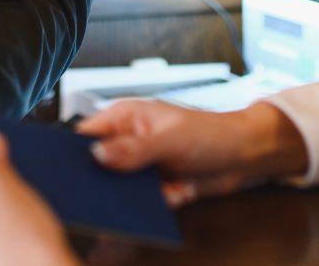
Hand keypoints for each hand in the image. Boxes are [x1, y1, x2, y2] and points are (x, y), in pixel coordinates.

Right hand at [78, 100, 307, 206]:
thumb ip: (133, 149)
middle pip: (100, 165)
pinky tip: (180, 191)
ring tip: (168, 189)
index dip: (76, 154)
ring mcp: (141, 162)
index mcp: (126, 117)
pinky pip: (142, 199)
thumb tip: (96, 154)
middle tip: (125, 191)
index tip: (73, 174)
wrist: (244, 155)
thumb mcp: (171, 139)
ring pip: (120, 187)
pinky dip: (159, 201)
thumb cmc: (212, 133)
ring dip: (140, 195)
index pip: (87, 134)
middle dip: (110, 182)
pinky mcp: (154, 182)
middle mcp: (129, 139)